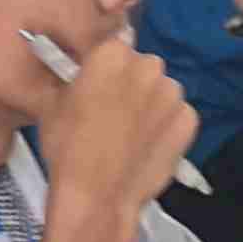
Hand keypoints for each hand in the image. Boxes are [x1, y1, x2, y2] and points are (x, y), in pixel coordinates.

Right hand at [30, 32, 196, 234]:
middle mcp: (148, 66)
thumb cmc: (67, 146)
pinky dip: (168, 127)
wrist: (96, 194)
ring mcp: (173, 94)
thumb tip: (81, 75)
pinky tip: (149, 146)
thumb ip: (75, 78)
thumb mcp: (53, 103)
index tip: (98, 88)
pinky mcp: (189, 122)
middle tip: (113, 114)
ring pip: (162, 91)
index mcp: (112, 53)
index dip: (105, 69)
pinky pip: (178, 116)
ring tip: (132, 134)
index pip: (114, 47)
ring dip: (152, 104)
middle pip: (142, 67)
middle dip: (131, 84)